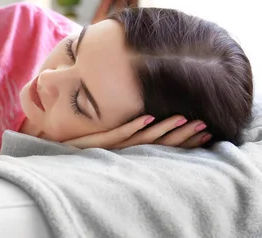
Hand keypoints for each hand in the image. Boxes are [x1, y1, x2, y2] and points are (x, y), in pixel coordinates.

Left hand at [63, 115, 211, 149]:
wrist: (59, 150)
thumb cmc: (83, 142)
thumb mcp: (108, 136)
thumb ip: (125, 128)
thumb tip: (144, 114)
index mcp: (132, 148)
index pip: (164, 144)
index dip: (184, 139)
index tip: (205, 132)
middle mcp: (128, 148)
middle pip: (161, 142)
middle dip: (184, 134)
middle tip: (206, 126)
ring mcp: (115, 144)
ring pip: (145, 138)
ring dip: (165, 128)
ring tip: (184, 118)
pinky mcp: (101, 141)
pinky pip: (120, 133)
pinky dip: (134, 126)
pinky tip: (147, 118)